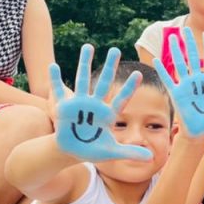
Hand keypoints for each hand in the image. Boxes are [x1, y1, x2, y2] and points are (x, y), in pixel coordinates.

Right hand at [51, 44, 152, 161]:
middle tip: (116, 50)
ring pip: (83, 79)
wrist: (72, 152)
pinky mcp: (65, 108)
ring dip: (85, 63)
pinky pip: (59, 91)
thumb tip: (150, 158)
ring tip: (89, 46)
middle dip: (110, 66)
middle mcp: (95, 105)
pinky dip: (55, 80)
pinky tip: (53, 66)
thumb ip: (130, 153)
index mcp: (108, 115)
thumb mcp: (112, 153)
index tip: (139, 74)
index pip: (121, 99)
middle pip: (104, 82)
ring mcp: (80, 104)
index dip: (129, 88)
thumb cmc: (93, 150)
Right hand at [154, 27, 203, 137]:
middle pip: (192, 58)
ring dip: (175, 51)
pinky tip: (156, 60)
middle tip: (185, 29)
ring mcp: (186, 86)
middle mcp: (197, 81)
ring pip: (180, 65)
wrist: (201, 131)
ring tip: (171, 38)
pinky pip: (168, 80)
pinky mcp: (176, 94)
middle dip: (189, 44)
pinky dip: (162, 70)